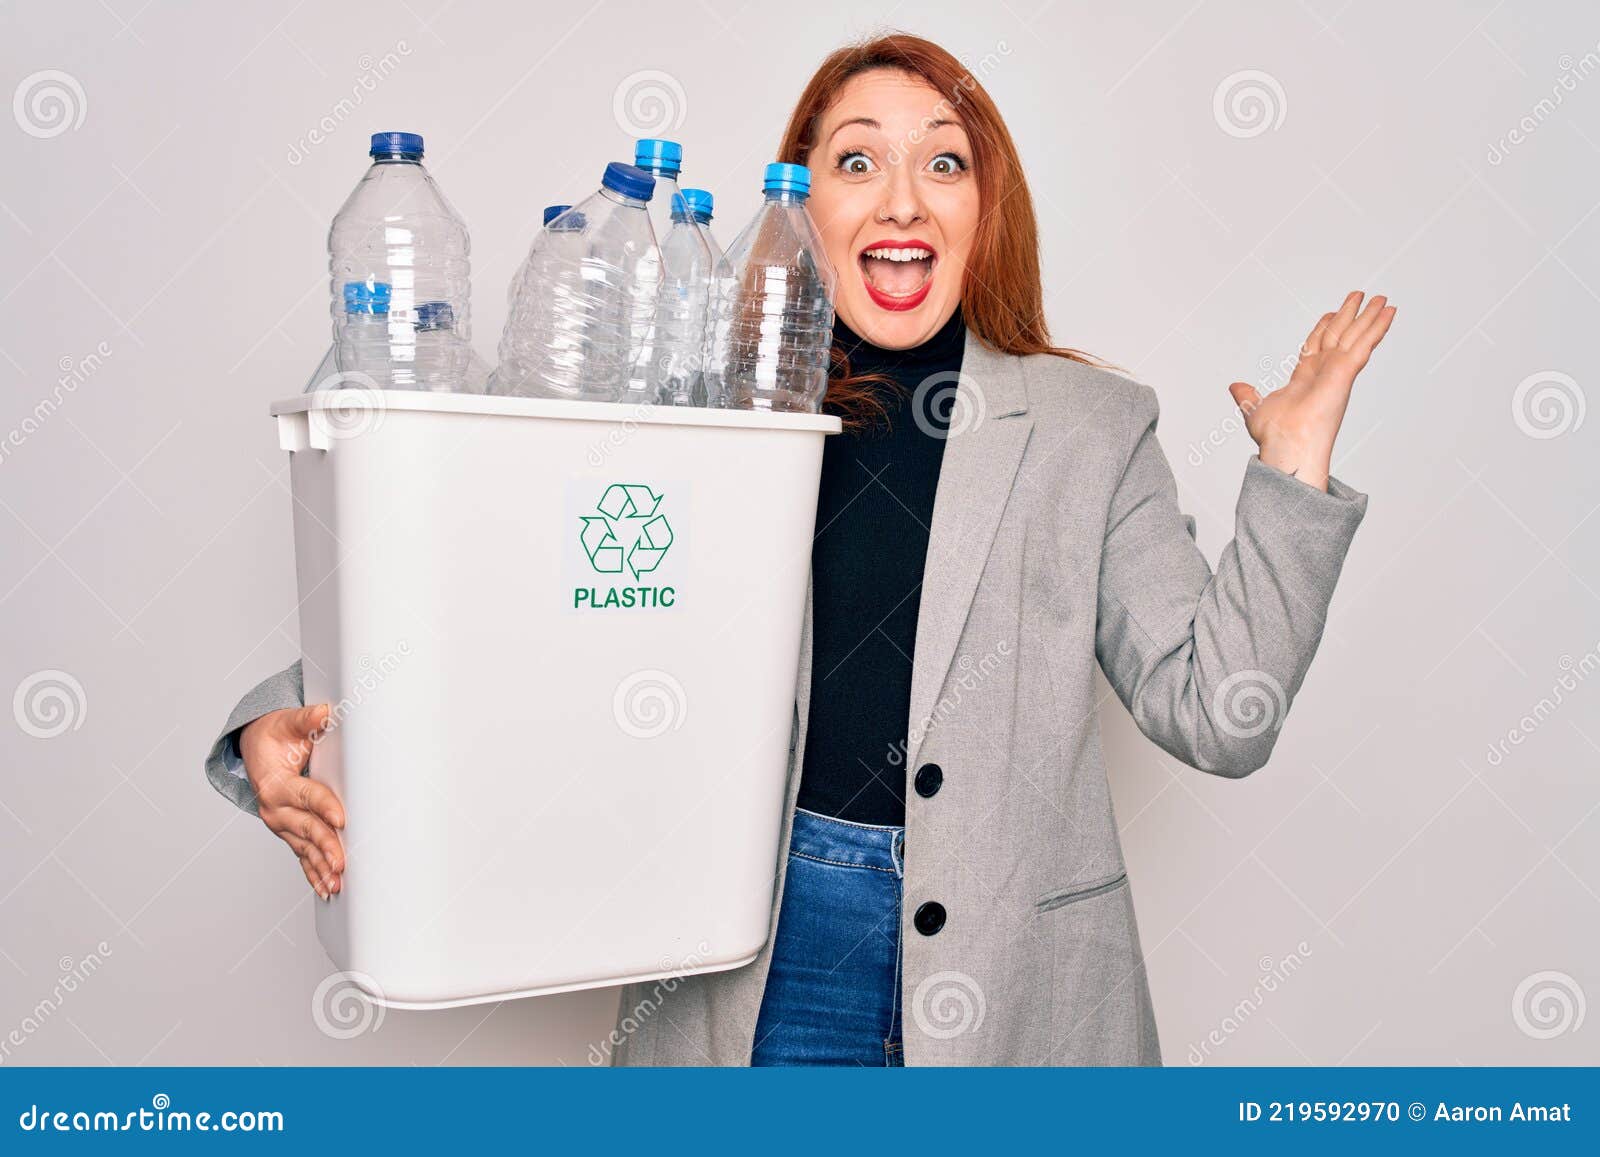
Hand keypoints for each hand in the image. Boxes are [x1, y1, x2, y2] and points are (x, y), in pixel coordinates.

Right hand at [240, 704, 345, 899]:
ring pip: (303, 848)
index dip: (323, 807)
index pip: (305, 796)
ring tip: (336, 884)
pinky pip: (301, 856)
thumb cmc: (276, 736)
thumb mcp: (288, 723)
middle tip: (341, 862)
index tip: (341, 819)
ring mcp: (281, 824)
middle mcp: (275, 808)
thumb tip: (324, 712)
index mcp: (276, 784)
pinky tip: (327, 889)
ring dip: (320, 868)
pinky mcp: (288, 832)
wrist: (256, 748)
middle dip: (324, 846)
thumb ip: (306, 719)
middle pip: (305, 828)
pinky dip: (313, 874)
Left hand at [1228, 290, 1395, 491]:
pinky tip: (1389, 313)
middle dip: (1349, 315)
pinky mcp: (1346, 371)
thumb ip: (1247, 394)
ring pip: (1356, 336)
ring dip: (1370, 317)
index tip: (1331, 313)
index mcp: (1304, 377)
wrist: (1286, 444)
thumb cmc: (1275, 435)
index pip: (1317, 345)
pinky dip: (1377, 327)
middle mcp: (1324, 372)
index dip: (1324, 328)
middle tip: (1360, 296)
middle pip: (1339, 335)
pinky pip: (1365, 343)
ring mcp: (1337, 370)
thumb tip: (1235, 387)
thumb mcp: (1254, 407)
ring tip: (1382, 299)